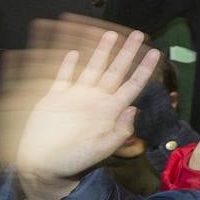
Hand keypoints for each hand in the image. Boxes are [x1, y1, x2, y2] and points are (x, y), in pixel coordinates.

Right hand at [0, 19, 159, 199]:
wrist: (43, 165)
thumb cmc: (75, 161)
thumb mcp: (101, 148)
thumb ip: (119, 130)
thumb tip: (134, 108)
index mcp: (109, 110)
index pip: (132, 85)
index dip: (144, 69)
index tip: (156, 52)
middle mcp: (96, 100)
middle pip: (115, 70)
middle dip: (127, 52)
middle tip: (138, 34)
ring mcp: (75, 97)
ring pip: (92, 68)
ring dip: (101, 51)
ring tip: (109, 33)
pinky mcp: (54, 98)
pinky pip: (63, 77)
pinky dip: (68, 64)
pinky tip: (73, 52)